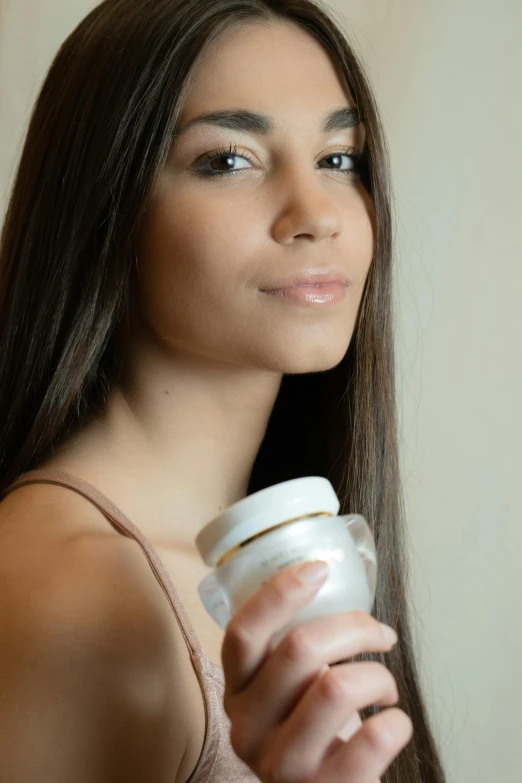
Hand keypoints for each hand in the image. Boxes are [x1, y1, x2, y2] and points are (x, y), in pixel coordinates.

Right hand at [221, 560, 412, 781]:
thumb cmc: (312, 733)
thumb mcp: (284, 693)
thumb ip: (290, 652)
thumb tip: (330, 581)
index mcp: (236, 691)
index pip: (244, 632)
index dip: (280, 592)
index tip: (319, 568)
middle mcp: (247, 728)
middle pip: (300, 649)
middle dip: (355, 627)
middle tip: (380, 633)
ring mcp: (281, 766)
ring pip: (337, 688)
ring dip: (378, 676)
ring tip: (384, 687)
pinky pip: (371, 739)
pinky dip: (396, 721)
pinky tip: (393, 723)